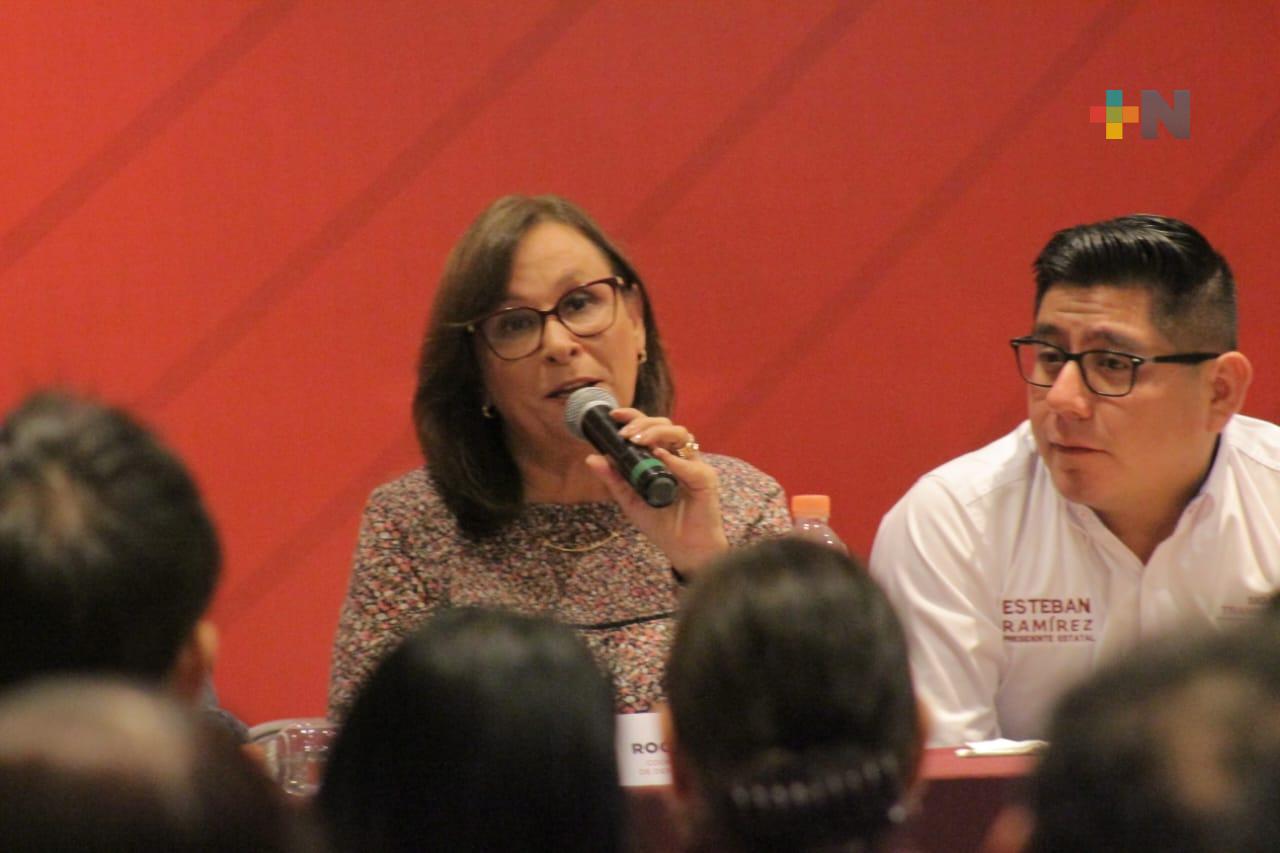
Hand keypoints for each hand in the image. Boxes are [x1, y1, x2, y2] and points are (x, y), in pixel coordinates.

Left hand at [584, 408, 727, 578]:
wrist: (684, 549)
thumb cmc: (662, 525)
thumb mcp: (630, 500)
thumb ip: (614, 479)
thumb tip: (591, 458)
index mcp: (664, 457)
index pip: (652, 428)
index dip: (635, 416)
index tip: (614, 415)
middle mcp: (680, 457)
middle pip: (666, 424)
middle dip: (644, 423)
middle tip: (625, 434)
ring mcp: (694, 466)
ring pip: (681, 434)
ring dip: (657, 434)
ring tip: (638, 442)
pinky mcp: (706, 479)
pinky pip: (690, 464)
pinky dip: (674, 460)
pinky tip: (659, 457)